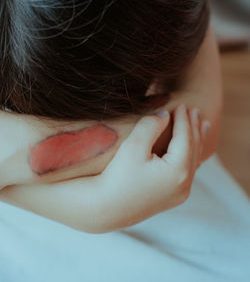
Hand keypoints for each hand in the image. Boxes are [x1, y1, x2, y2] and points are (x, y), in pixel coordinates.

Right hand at [0, 105, 209, 233]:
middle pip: (193, 149)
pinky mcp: (172, 198)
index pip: (185, 138)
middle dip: (194, 128)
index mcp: (178, 171)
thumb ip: (151, 125)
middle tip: (195, 110)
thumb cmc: (116, 176)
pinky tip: (193, 151)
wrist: (105, 208)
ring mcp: (180, 193)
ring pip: (193, 161)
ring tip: (203, 126)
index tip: (181, 104)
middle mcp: (184, 184)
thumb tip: (165, 114)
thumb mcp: (133, 145)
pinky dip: (191, 156)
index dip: (183, 119)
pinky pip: (188, 172)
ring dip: (197, 141)